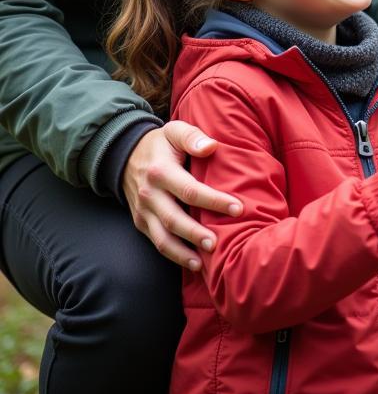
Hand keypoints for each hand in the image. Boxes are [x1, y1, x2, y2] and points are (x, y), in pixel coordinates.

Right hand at [123, 122, 242, 269]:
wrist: (124, 156)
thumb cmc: (160, 144)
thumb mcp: (174, 130)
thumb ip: (192, 137)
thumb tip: (211, 147)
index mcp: (161, 171)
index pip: (189, 190)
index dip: (214, 201)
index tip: (238, 208)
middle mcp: (149, 194)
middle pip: (174, 219)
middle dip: (196, 233)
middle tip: (218, 242)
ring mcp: (143, 212)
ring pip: (162, 238)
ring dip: (182, 253)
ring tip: (203, 262)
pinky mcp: (141, 223)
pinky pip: (156, 242)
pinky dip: (173, 255)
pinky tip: (192, 264)